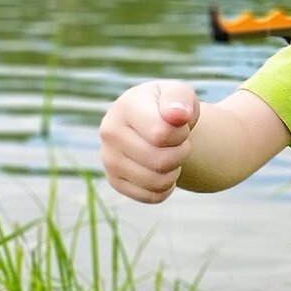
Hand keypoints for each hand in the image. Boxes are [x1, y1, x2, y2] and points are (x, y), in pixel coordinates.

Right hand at [99, 80, 200, 202]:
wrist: (156, 123)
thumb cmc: (170, 107)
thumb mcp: (180, 94)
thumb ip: (180, 99)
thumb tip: (177, 115)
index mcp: (125, 107)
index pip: (162, 134)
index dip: (181, 133)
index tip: (180, 123)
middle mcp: (110, 133)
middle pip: (161, 161)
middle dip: (182, 152)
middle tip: (179, 142)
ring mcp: (109, 159)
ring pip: (157, 182)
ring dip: (175, 170)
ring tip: (171, 154)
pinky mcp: (115, 180)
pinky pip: (152, 196)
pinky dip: (166, 187)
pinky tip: (163, 170)